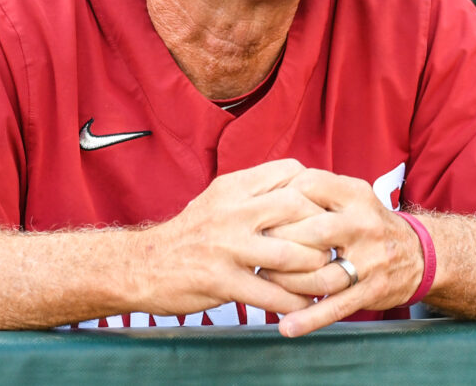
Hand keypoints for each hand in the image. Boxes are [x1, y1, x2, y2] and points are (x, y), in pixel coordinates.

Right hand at [130, 159, 330, 316]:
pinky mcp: (220, 281)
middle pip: (296, 207)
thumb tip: (300, 189)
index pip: (288, 171)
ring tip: (323, 275)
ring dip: (314, 268)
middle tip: (332, 243)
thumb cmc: (191, 233)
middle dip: (321, 227)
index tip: (324, 208)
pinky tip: (302, 304)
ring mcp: (226, 247)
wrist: (143, 265)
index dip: (314, 188)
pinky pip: (270, 294)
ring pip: (290, 254)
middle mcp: (231, 212)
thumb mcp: (218, 198)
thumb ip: (254, 192)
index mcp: (233, 186)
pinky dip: (293, 302)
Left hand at [260, 168, 423, 336]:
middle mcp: (364, 224)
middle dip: (279, 242)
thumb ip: (317, 192)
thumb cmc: (369, 223)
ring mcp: (370, 260)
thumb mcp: (351, 197)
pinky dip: (309, 319)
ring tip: (265, 281)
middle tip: (255, 248)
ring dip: (286, 282)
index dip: (281, 199)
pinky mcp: (372, 290)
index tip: (261, 211)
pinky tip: (286, 326)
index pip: (310, 187)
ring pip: (320, 275)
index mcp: (356, 195)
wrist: (418, 254)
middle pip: (312, 233)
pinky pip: (336, 307)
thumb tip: (266, 194)